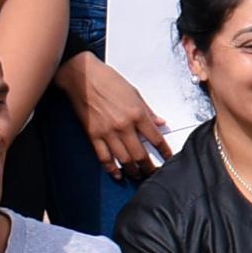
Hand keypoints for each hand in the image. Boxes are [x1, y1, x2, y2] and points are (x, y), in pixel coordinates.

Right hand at [62, 50, 173, 178]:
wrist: (82, 76)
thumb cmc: (109, 80)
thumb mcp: (134, 93)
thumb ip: (148, 111)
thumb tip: (160, 123)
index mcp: (137, 114)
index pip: (156, 139)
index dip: (165, 152)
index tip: (169, 159)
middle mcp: (124, 126)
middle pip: (141, 155)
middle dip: (149, 168)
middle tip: (154, 174)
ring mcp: (108, 132)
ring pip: (124, 160)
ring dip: (133, 171)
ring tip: (139, 176)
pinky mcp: (93, 135)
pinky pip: (104, 157)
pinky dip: (112, 169)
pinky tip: (118, 175)